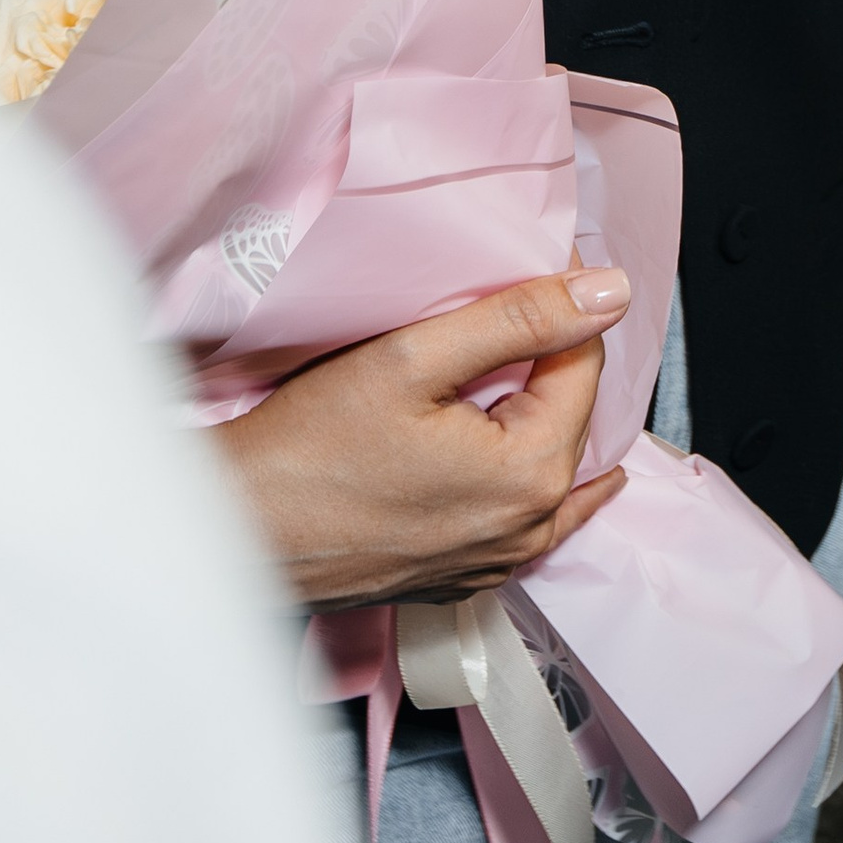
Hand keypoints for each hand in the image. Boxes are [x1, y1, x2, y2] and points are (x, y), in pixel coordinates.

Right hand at [213, 272, 627, 609]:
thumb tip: (609, 293)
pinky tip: (511, 450)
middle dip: (544, 359)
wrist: (233, 532)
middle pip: (566, 416)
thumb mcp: (412, 358)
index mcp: (531, 475)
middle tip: (502, 307)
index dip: (559, 305)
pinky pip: (516, 515)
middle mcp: (525, 530)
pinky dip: (518, 472)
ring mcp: (492, 562)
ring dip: (532, 413)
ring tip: (501, 366)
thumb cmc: (305, 451)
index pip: (583, 364)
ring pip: (544, 464)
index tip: (534, 266)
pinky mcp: (457, 576)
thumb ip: (519, 320)